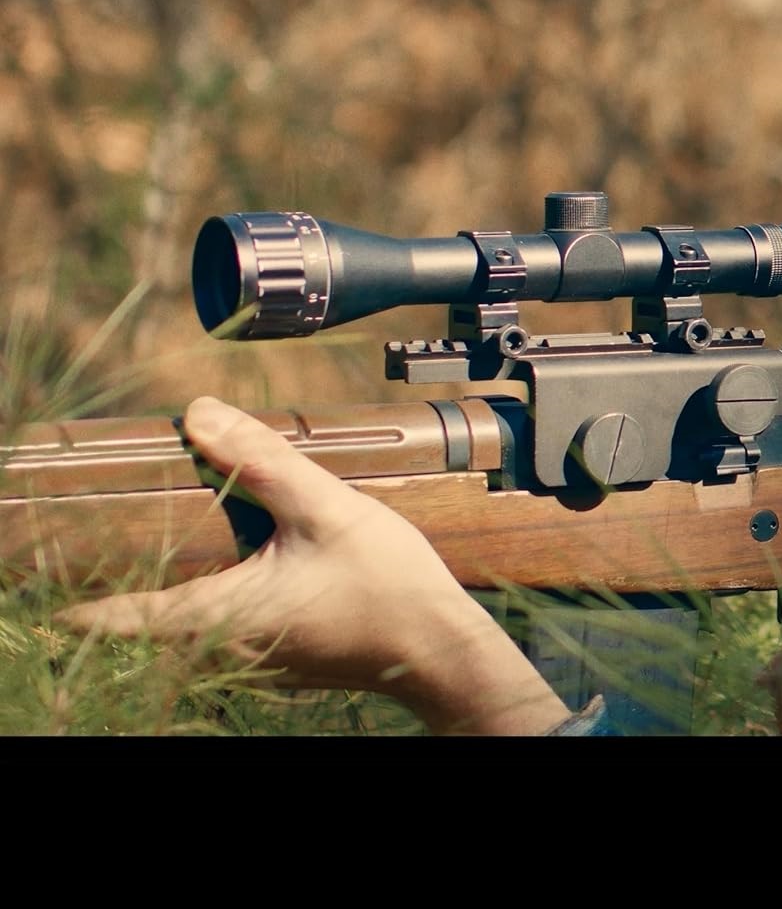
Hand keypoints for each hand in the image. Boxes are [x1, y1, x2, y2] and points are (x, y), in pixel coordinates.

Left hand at [57, 396, 569, 734]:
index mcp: (214, 616)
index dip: (74, 600)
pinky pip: (215, 632)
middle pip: (136, 624)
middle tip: (102, 532)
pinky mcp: (274, 657)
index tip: (46, 569)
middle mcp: (218, 648)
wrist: (441, 651)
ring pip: (175, 631)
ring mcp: (246, 659)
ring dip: (162, 592)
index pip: (112, 620)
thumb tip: (199, 415)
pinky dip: (203, 602)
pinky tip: (228, 564)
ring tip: (159, 542)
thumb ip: (263, 463)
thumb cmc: (389, 589)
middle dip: (116, 580)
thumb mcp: (327, 510)